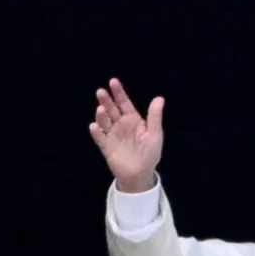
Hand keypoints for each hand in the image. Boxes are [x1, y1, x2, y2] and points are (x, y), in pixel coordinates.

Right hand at [89, 78, 164, 192]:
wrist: (141, 174)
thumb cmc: (150, 153)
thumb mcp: (155, 134)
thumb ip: (155, 116)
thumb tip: (159, 98)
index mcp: (133, 120)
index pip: (124, 103)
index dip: (119, 93)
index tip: (113, 82)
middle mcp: (121, 125)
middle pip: (112, 110)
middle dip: (106, 101)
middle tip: (101, 92)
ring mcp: (112, 135)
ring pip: (104, 122)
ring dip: (101, 115)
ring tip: (100, 109)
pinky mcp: (106, 147)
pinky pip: (100, 138)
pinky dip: (97, 132)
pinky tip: (94, 126)